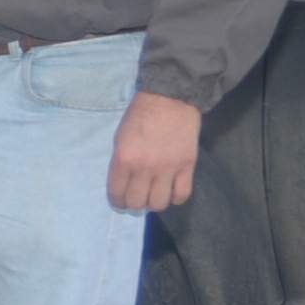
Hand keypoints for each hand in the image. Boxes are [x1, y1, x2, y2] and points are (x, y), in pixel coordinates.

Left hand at [110, 88, 200, 212]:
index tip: (120, 202)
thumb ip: (121, 162)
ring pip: (159, 203)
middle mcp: (144, 167)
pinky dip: (175, 198)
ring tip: (153, 196)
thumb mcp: (119, 138)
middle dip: (134, 204)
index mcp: (124, 159)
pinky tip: (171, 192)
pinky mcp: (187, 166)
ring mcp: (168, 168)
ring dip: (154, 203)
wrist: (170, 99)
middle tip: (137, 199)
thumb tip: (123, 184)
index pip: (117, 194)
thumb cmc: (140, 116)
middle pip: (137, 203)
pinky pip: (182, 194)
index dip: (117, 202)